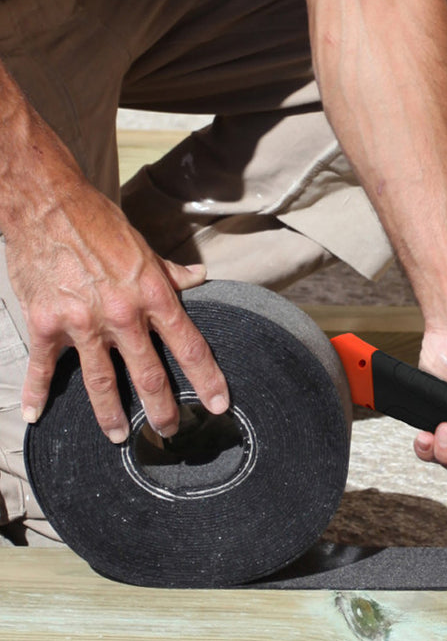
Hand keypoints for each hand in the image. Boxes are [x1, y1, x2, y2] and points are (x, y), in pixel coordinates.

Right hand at [4, 182, 228, 442]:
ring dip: (111, 415)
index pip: (190, 346)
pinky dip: (37, 393)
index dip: (207, 379)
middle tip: (170, 432)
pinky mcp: (46, 322)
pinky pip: (44, 367)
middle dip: (162, 409)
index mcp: (153, 295)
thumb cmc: (100, 223)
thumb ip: (172, 273)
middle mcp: (123, 314)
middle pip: (149, 375)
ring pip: (102, 381)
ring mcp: (83, 322)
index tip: (218, 405)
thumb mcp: (145, 248)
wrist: (46, 203)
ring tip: (120, 436)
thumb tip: (201, 279)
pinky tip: (35, 415)